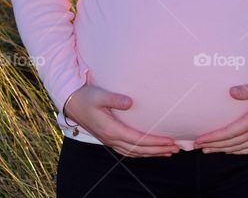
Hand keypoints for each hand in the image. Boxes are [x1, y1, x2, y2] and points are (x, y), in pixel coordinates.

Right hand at [64, 84, 180, 157]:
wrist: (71, 102)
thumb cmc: (86, 96)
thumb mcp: (99, 95)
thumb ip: (114, 99)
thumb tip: (130, 102)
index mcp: (111, 130)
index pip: (138, 140)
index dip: (155, 142)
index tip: (170, 141)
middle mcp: (112, 139)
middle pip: (139, 150)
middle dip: (158, 150)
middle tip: (176, 148)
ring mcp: (110, 140)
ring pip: (135, 152)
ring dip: (152, 153)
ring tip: (169, 152)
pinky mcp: (110, 138)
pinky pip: (129, 150)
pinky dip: (142, 152)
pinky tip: (150, 150)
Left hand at [192, 80, 247, 153]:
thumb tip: (231, 92)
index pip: (230, 133)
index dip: (214, 138)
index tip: (200, 139)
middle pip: (233, 143)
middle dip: (214, 145)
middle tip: (198, 146)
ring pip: (241, 148)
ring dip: (224, 149)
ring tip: (209, 150)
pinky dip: (239, 150)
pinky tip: (231, 150)